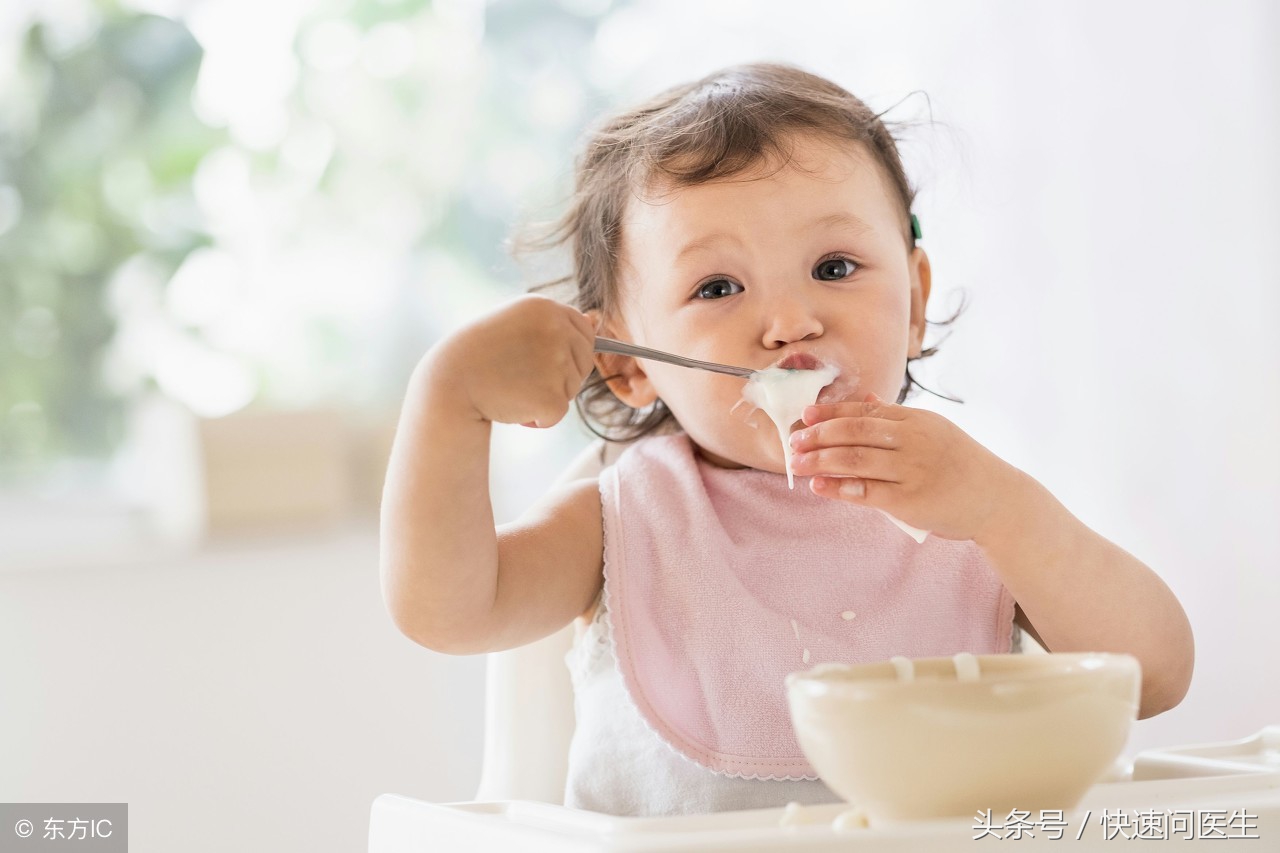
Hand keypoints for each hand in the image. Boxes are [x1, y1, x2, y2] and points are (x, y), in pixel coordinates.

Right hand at [426, 294, 596, 427]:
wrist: (448, 383)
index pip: (585, 331)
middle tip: (521, 377)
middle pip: (584, 361)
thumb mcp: (515, 323)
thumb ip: (551, 322)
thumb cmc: (478, 354)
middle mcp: (555, 329)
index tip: (537, 359)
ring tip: (511, 387)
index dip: (566, 352)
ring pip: (571, 389)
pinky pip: (558, 414)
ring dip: (546, 396)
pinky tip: (512, 406)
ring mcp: (556, 362)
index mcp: (546, 307)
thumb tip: (592, 321)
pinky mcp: (552, 396)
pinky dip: (538, 418)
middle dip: (561, 375)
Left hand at [788, 393, 1022, 541]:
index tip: (806, 415)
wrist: (997, 500)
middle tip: (794, 440)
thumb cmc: (961, 465)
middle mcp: (913, 440)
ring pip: (855, 460)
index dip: (831, 412)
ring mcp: (911, 470)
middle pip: (855, 431)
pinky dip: (838, 488)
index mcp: (916, 420)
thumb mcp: (933, 431)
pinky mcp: (909, 500)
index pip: (865, 411)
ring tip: (798, 462)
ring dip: (821, 460)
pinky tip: (818, 485)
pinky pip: (866, 492)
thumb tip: (862, 394)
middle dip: (819, 435)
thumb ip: (896, 416)